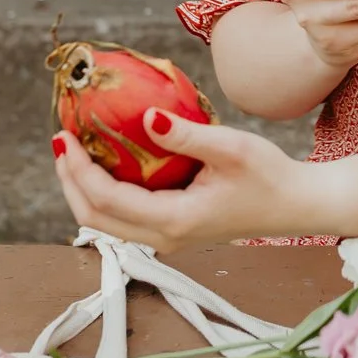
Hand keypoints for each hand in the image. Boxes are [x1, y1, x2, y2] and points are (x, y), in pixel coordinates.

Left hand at [52, 106, 315, 253]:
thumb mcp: (231, 147)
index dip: (78, 169)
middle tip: (60, 142)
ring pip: (107, 222)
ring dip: (83, 189)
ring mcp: (168, 238)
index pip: (107, 199)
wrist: (296, 206)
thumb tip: (145, 119)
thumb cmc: (270, 175)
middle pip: (95, 219)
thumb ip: (186, 136)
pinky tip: (107, 163)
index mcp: (174, 221)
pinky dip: (105, 193)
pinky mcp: (174, 230)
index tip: (63, 136)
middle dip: (69, 181)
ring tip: (74, 152)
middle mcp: (164, 237)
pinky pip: (125, 217)